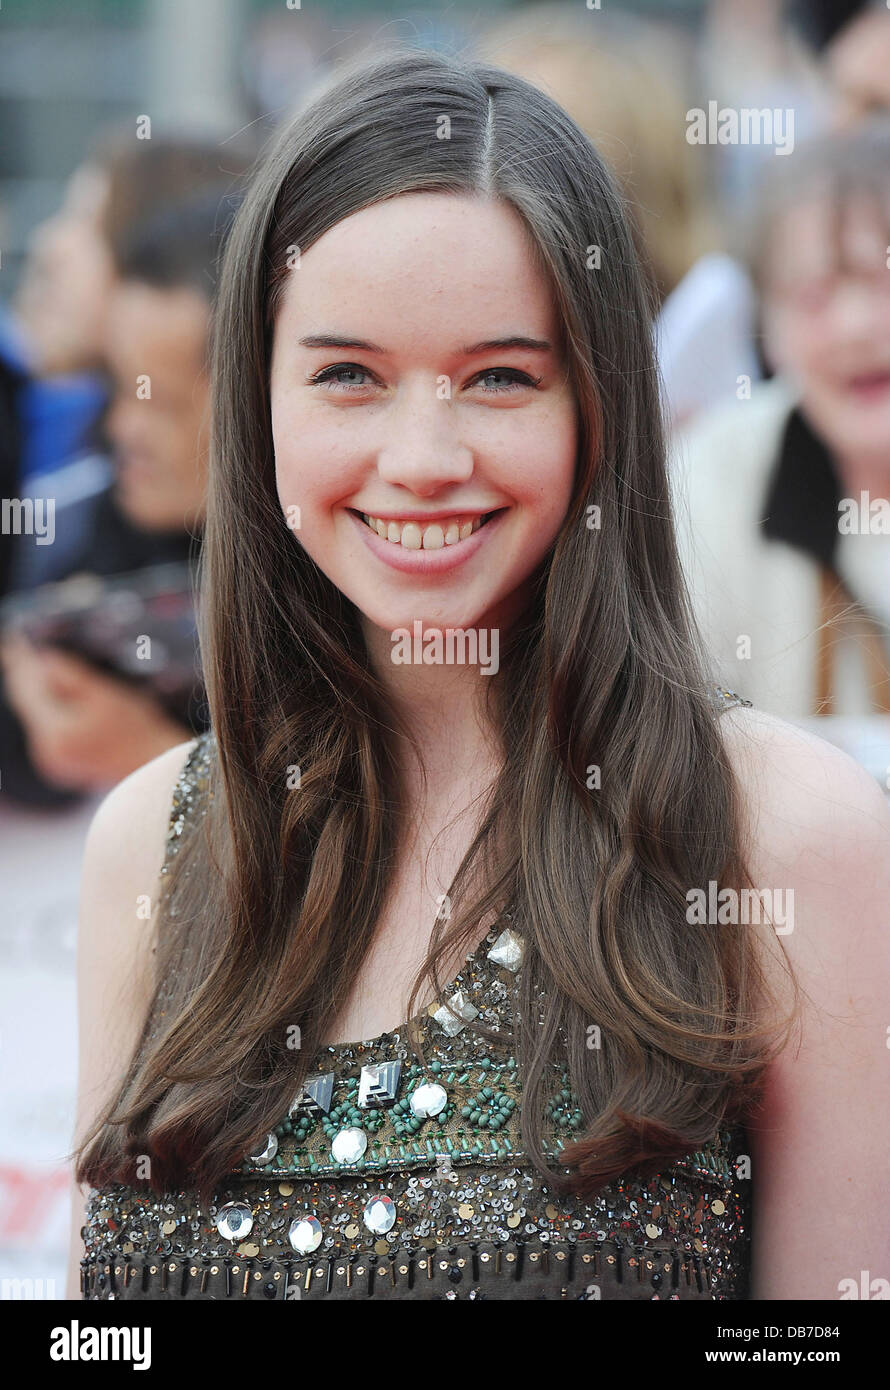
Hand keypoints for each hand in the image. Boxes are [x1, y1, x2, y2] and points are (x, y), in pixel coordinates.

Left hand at [0, 632, 190, 789]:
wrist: (154, 768)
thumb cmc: (138, 729)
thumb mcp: (106, 694)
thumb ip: (71, 675)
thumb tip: (43, 658)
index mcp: (56, 733)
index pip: (28, 690)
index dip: (21, 663)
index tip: (13, 639)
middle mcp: (46, 751)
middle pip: (27, 704)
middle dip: (24, 675)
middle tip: (13, 647)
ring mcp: (50, 760)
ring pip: (35, 716)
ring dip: (35, 692)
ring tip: (27, 662)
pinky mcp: (58, 764)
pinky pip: (45, 728)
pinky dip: (47, 709)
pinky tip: (49, 691)